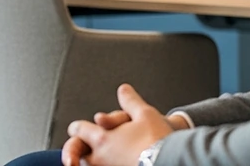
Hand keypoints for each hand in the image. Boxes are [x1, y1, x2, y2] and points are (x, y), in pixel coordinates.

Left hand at [61, 104, 191, 165]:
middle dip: (84, 146)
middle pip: (80, 151)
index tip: (80, 128)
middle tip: (88, 144)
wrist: (172, 162)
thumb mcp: (145, 114)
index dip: (79, 127)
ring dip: (94, 159)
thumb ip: (130, 101)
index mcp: (102, 138)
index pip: (78, 130)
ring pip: (91, 165)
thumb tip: (123, 90)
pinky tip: (117, 163)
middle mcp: (100, 158)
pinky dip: (108, 165)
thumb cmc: (158, 141)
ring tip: (103, 155)